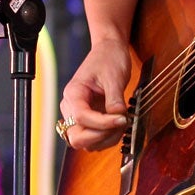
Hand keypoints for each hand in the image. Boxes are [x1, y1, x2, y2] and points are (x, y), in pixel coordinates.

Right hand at [60, 33, 131, 151]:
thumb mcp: (114, 76)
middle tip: (122, 123)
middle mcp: (71, 108)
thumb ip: (114, 99)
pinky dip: (108, 138)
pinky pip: (94, 139)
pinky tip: (119, 124)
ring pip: (86, 143)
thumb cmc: (109, 59)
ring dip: (107, 139)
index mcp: (73, 94)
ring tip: (123, 122)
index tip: (122, 118)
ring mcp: (78, 116)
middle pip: (78, 137)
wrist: (109, 51)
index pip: (81, 117)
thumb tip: (118, 118)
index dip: (103, 123)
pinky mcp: (89, 121)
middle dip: (102, 135)